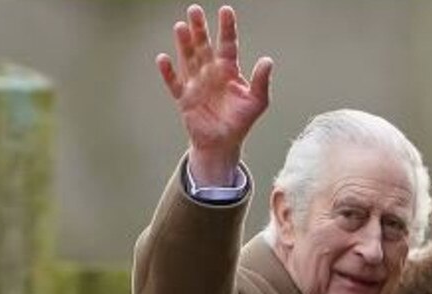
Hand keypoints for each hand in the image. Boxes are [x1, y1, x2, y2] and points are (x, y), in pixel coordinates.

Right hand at [156, 4, 271, 184]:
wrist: (223, 143)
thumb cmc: (240, 121)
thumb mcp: (257, 102)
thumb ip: (261, 81)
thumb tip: (267, 60)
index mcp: (228, 70)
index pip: (228, 44)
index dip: (227, 28)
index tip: (226, 10)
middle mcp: (210, 72)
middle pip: (204, 46)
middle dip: (200, 29)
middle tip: (195, 10)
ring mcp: (196, 83)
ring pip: (188, 59)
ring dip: (184, 44)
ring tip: (181, 27)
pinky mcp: (184, 98)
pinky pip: (174, 83)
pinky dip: (168, 72)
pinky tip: (163, 58)